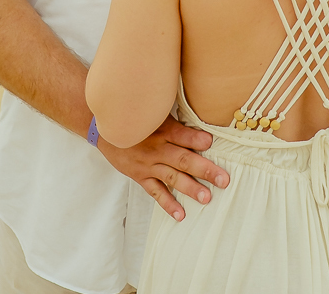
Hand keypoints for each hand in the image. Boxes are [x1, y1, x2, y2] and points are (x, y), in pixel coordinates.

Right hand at [97, 115, 228, 220]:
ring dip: (190, 188)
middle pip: (183, 159)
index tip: (211, 142)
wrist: (105, 131)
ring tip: (206, 198)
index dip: (196, 139)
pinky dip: (167, 203)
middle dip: (204, 170)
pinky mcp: (141, 177)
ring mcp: (148, 165)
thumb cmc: (137, 120)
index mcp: (162, 130)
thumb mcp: (154, 112)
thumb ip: (177, 117)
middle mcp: (157, 149)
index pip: (181, 135)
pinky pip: (155, 192)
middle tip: (223, 180)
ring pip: (172, 177)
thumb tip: (200, 114)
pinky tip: (180, 214)